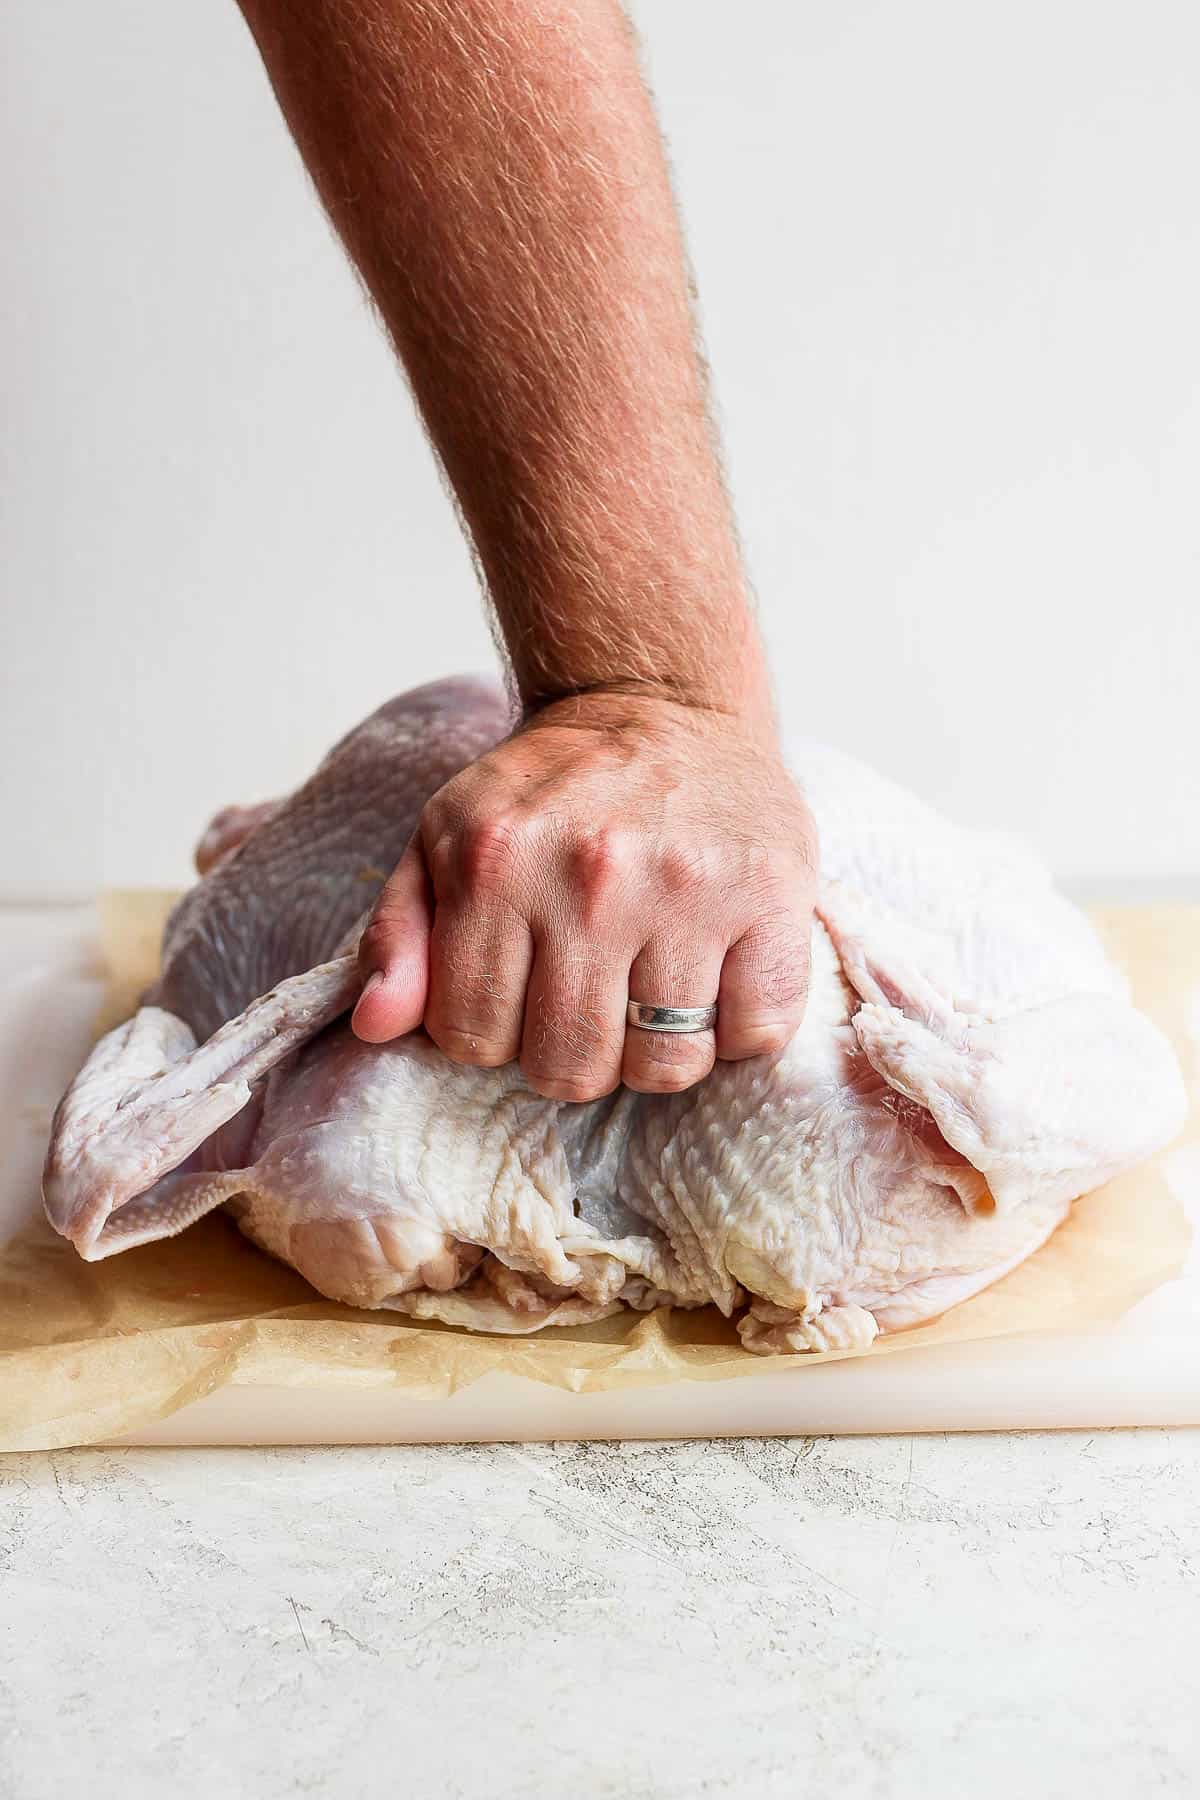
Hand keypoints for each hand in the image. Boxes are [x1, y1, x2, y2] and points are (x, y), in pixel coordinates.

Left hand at [351, 690, 817, 1099]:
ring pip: (666, 1064)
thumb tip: (375, 1026)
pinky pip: (756, 1030)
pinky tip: (715, 982)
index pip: (474, 1039)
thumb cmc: (548, 789)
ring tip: (651, 997)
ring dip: (656, 1052)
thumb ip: (400, 933)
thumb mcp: (446, 837)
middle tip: (587, 1003)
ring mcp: (689, 889)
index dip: (492, 1035)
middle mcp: (592, 880)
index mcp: (496, 867)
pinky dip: (737, 1030)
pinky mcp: (772, 893)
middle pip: (571, 1068)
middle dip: (572, 1056)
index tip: (518, 996)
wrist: (658, 699)